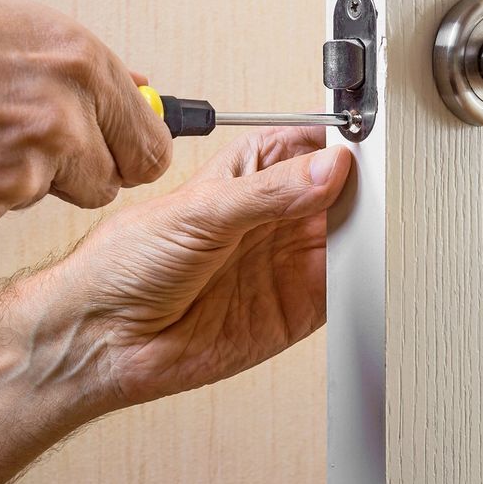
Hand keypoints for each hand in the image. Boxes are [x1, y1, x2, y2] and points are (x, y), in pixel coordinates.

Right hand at [0, 0, 172, 237]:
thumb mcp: (19, 23)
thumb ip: (87, 69)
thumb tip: (139, 90)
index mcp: (82, 69)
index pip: (152, 149)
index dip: (132, 152)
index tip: (122, 152)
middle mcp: (61, 123)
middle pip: (105, 186)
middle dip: (76, 170)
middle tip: (33, 141)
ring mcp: (17, 174)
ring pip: (41, 199)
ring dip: (17, 178)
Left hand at [48, 127, 351, 407]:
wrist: (104, 340)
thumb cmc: (125, 265)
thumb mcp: (200, 213)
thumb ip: (269, 192)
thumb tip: (326, 169)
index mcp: (249, 175)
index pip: (309, 146)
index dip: (339, 143)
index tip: (365, 146)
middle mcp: (274, 215)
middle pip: (340, 192)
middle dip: (363, 188)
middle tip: (379, 190)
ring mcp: (288, 261)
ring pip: (348, 238)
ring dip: (367, 234)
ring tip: (375, 228)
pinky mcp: (297, 307)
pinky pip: (344, 290)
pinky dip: (362, 281)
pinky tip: (363, 269)